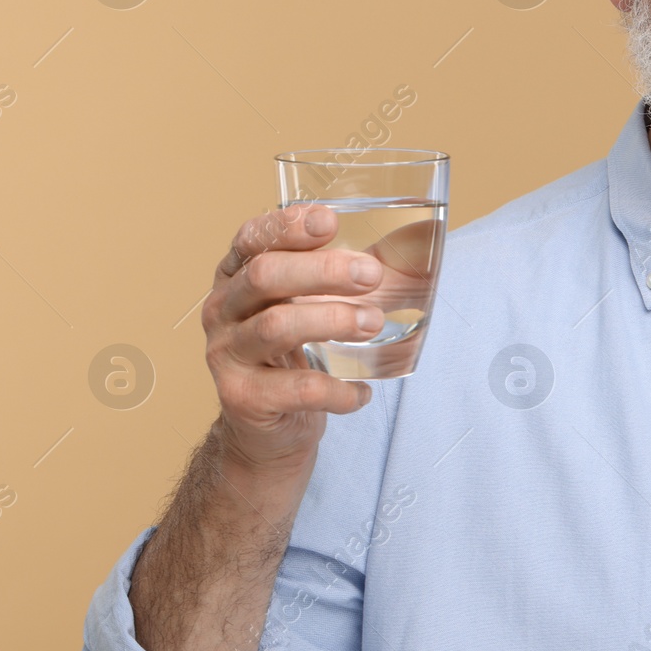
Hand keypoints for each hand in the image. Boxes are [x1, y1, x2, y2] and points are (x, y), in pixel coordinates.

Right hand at [201, 203, 385, 470]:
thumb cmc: (297, 351)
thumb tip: (426, 232)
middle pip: (265, 276)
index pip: (251, 238)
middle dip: (322, 271)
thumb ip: (353, 268)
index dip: (287, 226)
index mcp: (237, 274)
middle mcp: (224, 309)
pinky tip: (362, 391)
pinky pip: (296, 388)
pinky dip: (337, 389)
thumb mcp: (313, 302)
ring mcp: (226, 354)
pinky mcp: (242, 397)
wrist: (267, 428)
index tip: (331, 222)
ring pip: (276, 327)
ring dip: (333, 321)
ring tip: (373, 323)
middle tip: (372, 275)